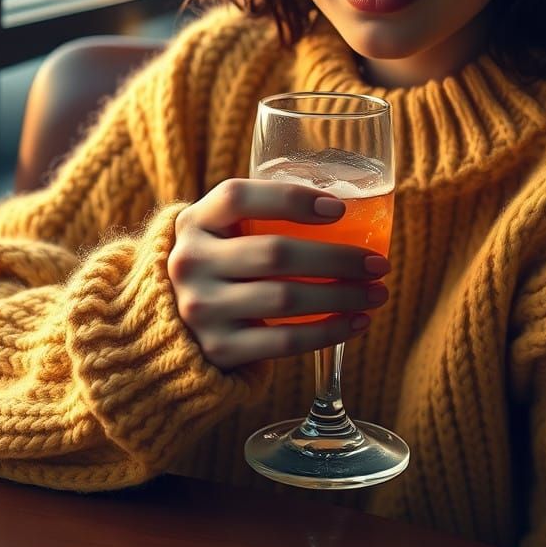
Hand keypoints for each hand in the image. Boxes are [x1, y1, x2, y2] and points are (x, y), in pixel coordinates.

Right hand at [167, 178, 389, 369]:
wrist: (167, 326)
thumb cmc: (218, 264)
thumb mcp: (218, 232)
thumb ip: (260, 216)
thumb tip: (349, 210)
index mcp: (195, 221)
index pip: (238, 198)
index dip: (291, 199)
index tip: (340, 208)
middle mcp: (191, 262)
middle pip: (275, 253)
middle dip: (337, 258)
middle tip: (378, 263)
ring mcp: (201, 308)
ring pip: (286, 298)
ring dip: (342, 296)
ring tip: (377, 293)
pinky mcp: (219, 348)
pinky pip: (285, 340)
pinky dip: (328, 331)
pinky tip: (357, 322)